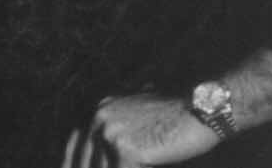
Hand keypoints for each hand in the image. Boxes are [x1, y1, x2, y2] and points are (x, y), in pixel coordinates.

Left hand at [61, 94, 219, 167]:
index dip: (72, 163)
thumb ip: (119, 130)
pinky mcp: (126, 150)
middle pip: (84, 161)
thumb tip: (114, 155)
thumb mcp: (137, 114)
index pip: (75, 145)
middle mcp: (98, 119)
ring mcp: (110, 134)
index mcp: (98, 111)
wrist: (199, 109)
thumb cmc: (175, 117)